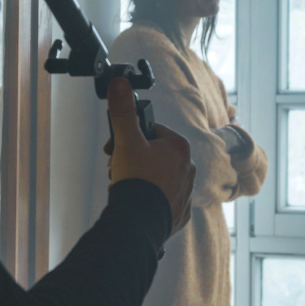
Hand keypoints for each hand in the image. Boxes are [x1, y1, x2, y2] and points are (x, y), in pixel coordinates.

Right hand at [103, 78, 194, 237]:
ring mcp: (186, 192)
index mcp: (180, 147)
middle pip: (152, 156)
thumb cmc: (136, 179)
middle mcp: (189, 168)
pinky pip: (161, 200)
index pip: (150, 132)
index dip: (129, 138)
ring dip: (138, 179)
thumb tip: (119, 83)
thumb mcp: (126, 140)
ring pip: (156, 178)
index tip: (115, 148)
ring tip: (125, 187)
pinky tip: (137, 203)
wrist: (139, 222)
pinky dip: (148, 200)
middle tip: (119, 169)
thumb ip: (123, 111)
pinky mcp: (180, 213)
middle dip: (132, 160)